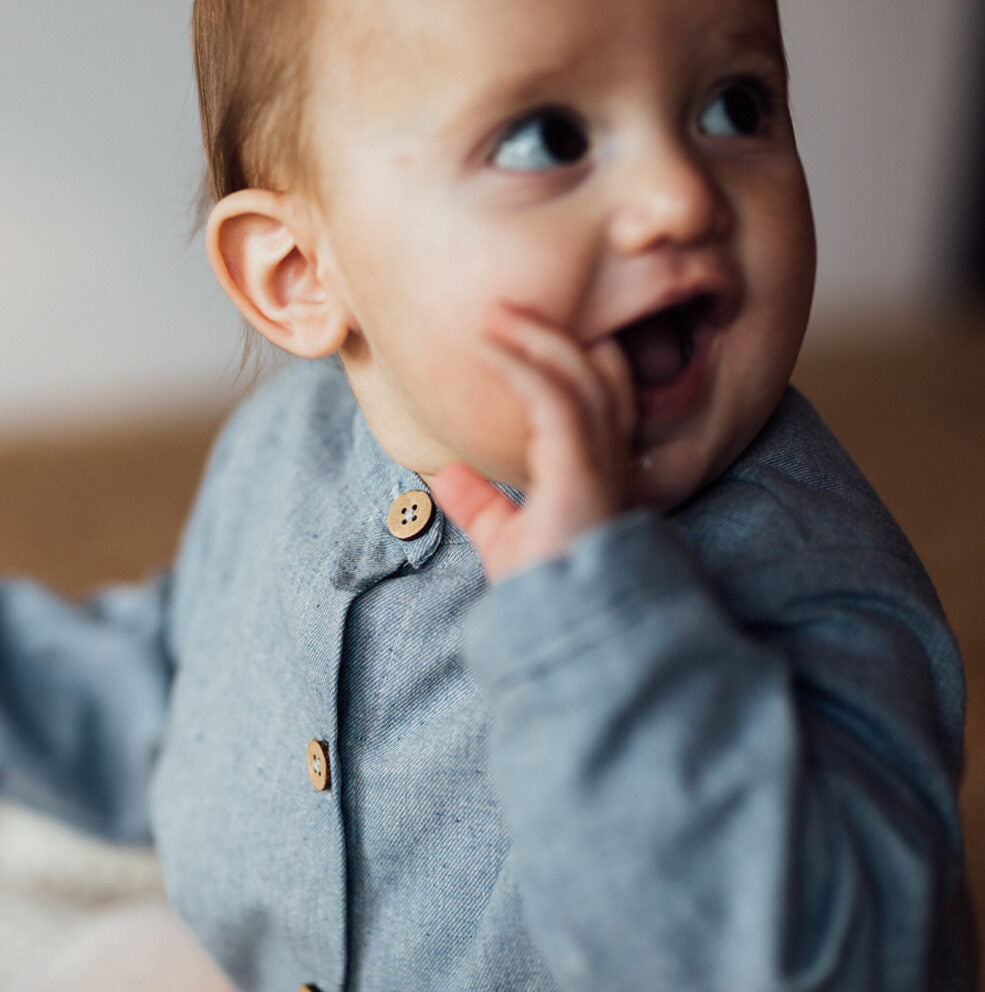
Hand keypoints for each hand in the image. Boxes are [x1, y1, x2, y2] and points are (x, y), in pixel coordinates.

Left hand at [430, 304, 635, 581]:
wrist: (555, 625)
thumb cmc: (543, 586)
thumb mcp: (502, 535)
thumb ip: (479, 502)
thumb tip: (444, 475)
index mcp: (597, 466)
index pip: (601, 392)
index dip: (569, 355)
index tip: (521, 329)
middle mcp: (610, 456)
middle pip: (599, 372)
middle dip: (557, 333)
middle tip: (506, 307)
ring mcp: (602, 461)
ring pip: (583, 376)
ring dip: (539, 337)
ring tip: (498, 314)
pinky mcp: (580, 470)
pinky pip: (556, 400)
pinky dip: (524, 367)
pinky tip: (491, 349)